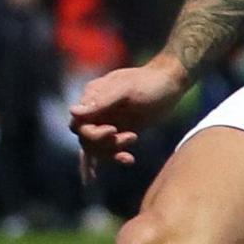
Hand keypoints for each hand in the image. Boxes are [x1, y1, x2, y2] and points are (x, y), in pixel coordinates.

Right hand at [70, 58, 190, 174]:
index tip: (113, 130)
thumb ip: (101, 101)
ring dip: (114, 150)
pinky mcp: (120, 131)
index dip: (92, 133)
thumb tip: (72, 111)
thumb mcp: (126, 90)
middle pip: (87, 139)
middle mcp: (96, 111)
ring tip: (134, 138)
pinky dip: (114, 157)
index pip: (79, 124)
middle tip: (131, 136)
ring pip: (98, 147)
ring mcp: (107, 121)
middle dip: (105, 143)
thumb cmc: (149, 82)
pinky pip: (109, 148)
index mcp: (92, 98)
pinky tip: (128, 161)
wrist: (170, 83)